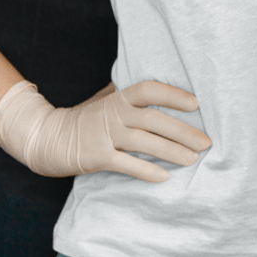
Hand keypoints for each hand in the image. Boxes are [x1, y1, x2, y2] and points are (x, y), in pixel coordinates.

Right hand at [0, 79, 211, 180]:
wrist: (49, 136)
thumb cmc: (85, 116)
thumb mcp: (107, 98)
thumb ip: (130, 92)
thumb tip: (158, 79)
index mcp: (120, 97)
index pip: (150, 89)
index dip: (172, 94)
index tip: (195, 103)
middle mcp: (115, 113)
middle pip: (154, 119)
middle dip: (183, 130)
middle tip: (207, 141)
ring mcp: (106, 135)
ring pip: (144, 142)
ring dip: (171, 151)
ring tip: (193, 159)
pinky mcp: (97, 157)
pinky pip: (126, 164)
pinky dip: (146, 170)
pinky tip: (165, 176)